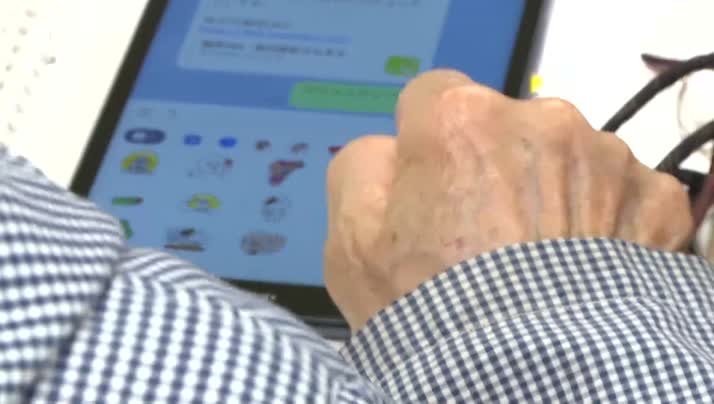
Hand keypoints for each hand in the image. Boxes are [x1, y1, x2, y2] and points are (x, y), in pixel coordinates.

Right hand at [324, 70, 693, 331]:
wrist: (522, 380)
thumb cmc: (434, 313)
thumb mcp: (349, 239)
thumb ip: (361, 165)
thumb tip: (388, 150)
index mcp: (460, 120)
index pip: (432, 95)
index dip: (424, 141)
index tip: (429, 183)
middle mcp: (540, 121)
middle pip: (503, 124)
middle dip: (490, 163)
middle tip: (479, 231)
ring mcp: (605, 158)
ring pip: (563, 155)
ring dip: (548, 187)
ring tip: (531, 256)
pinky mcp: (653, 200)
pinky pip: (619, 191)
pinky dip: (601, 218)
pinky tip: (577, 264)